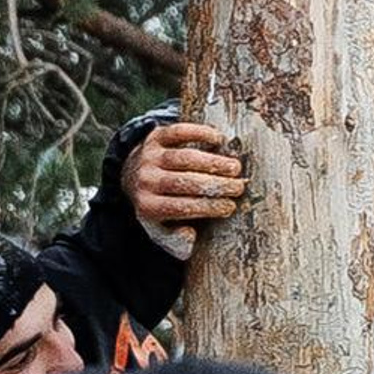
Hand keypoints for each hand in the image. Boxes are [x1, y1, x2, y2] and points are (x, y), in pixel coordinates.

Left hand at [121, 119, 246, 234]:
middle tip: (239, 186)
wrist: (133, 177)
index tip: (231, 207)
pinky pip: (178, 132)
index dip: (209, 207)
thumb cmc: (160, 207)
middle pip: (184, 182)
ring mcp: (149, 156)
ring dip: (214, 162)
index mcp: (148, 206)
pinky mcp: (155, 137)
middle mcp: (145, 180)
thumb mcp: (162, 232)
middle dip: (216, 185)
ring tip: (235, 167)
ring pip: (185, 158)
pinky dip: (200, 133)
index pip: (182, 207)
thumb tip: (191, 234)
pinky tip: (219, 140)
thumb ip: (177, 241)